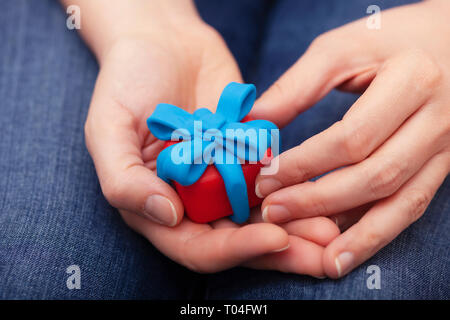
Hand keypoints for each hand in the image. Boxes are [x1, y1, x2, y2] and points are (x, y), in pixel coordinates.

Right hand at [78, 1, 339, 274]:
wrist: (162, 40)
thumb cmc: (126, 81)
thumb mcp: (108, 129)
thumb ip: (124, 179)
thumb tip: (167, 217)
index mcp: (156, 206)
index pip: (197, 246)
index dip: (235, 250)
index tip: (274, 237)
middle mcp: (192, 201)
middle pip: (238, 240)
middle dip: (279, 251)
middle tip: (322, 254)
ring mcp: (222, 179)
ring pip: (263, 215)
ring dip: (298, 226)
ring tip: (333, 230)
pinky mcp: (246, 155)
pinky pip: (275, 179)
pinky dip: (299, 189)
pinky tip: (327, 193)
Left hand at [252, 0, 449, 277]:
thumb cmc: (391, 40)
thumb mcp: (343, 48)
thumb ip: (298, 86)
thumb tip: (253, 123)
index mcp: (412, 81)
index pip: (352, 137)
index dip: (305, 164)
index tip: (265, 177)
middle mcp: (437, 120)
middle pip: (375, 175)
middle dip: (319, 200)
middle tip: (273, 212)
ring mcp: (445, 148)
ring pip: (400, 201)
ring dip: (354, 234)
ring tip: (315, 257)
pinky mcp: (442, 166)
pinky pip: (411, 206)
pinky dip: (379, 233)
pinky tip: (348, 252)